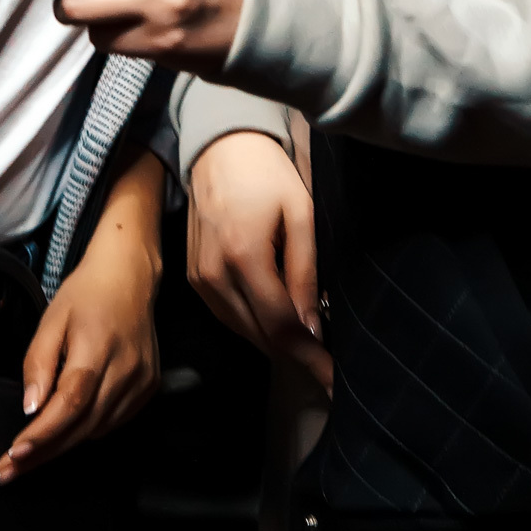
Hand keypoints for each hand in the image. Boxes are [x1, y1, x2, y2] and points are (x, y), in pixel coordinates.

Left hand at [0, 148, 163, 482]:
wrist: (130, 275)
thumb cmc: (86, 293)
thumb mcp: (51, 319)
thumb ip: (38, 363)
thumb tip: (30, 408)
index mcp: (97, 347)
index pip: (68, 403)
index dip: (41, 435)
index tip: (13, 455)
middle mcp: (125, 368)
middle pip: (82, 425)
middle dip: (43, 453)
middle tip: (9, 471)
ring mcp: (142, 380)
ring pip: (98, 429)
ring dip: (63, 446)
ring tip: (30, 455)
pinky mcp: (149, 386)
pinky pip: (114, 422)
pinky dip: (88, 430)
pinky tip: (67, 429)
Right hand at [188, 131, 331, 393]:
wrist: (220, 147)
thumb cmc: (268, 173)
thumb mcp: (301, 215)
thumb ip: (305, 273)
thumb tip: (313, 328)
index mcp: (244, 257)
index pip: (281, 327)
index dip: (310, 360)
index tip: (336, 383)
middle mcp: (215, 275)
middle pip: (260, 337)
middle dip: (297, 357)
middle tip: (329, 368)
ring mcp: (199, 279)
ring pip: (243, 332)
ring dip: (276, 343)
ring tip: (309, 348)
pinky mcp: (194, 277)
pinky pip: (228, 316)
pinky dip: (254, 325)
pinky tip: (276, 320)